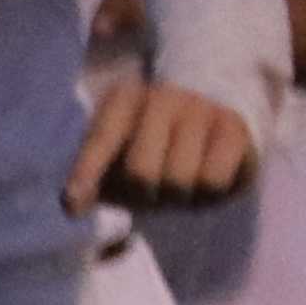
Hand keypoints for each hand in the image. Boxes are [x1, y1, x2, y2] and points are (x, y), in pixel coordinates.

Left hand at [64, 77, 257, 214]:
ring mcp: (201, 108)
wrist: (213, 120)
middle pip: (141, 172)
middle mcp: (161, 96)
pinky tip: (204, 181)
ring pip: (179, 180)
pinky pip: (213, 180)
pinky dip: (206, 194)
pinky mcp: (234, 128)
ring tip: (178, 186)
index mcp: (122, 100)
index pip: (100, 141)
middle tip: (150, 194)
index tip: (72, 208)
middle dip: (143, 196)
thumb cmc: (152, 147)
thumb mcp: (115, 160)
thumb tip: (73, 207)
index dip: (86, 175)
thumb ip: (91, 181)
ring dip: (177, 198)